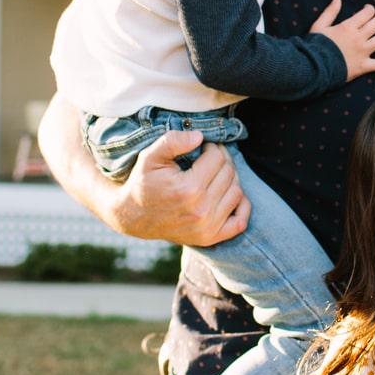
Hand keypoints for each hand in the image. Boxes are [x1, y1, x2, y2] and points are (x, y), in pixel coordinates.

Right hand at [37, 94, 248, 245]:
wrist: (133, 216)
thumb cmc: (143, 183)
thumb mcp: (150, 157)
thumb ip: (173, 141)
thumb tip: (200, 137)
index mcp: (188, 188)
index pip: (217, 157)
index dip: (211, 147)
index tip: (202, 147)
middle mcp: (201, 210)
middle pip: (229, 173)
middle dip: (222, 159)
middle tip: (210, 157)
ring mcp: (207, 227)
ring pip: (237, 192)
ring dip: (230, 178)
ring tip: (214, 174)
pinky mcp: (209, 238)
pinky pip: (240, 222)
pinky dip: (241, 206)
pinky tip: (228, 193)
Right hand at [309, 0, 374, 81]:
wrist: (313, 69)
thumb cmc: (315, 47)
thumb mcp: (319, 26)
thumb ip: (330, 12)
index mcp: (348, 27)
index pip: (368, 12)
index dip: (370, 8)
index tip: (368, 9)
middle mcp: (359, 38)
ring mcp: (363, 53)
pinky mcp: (364, 67)